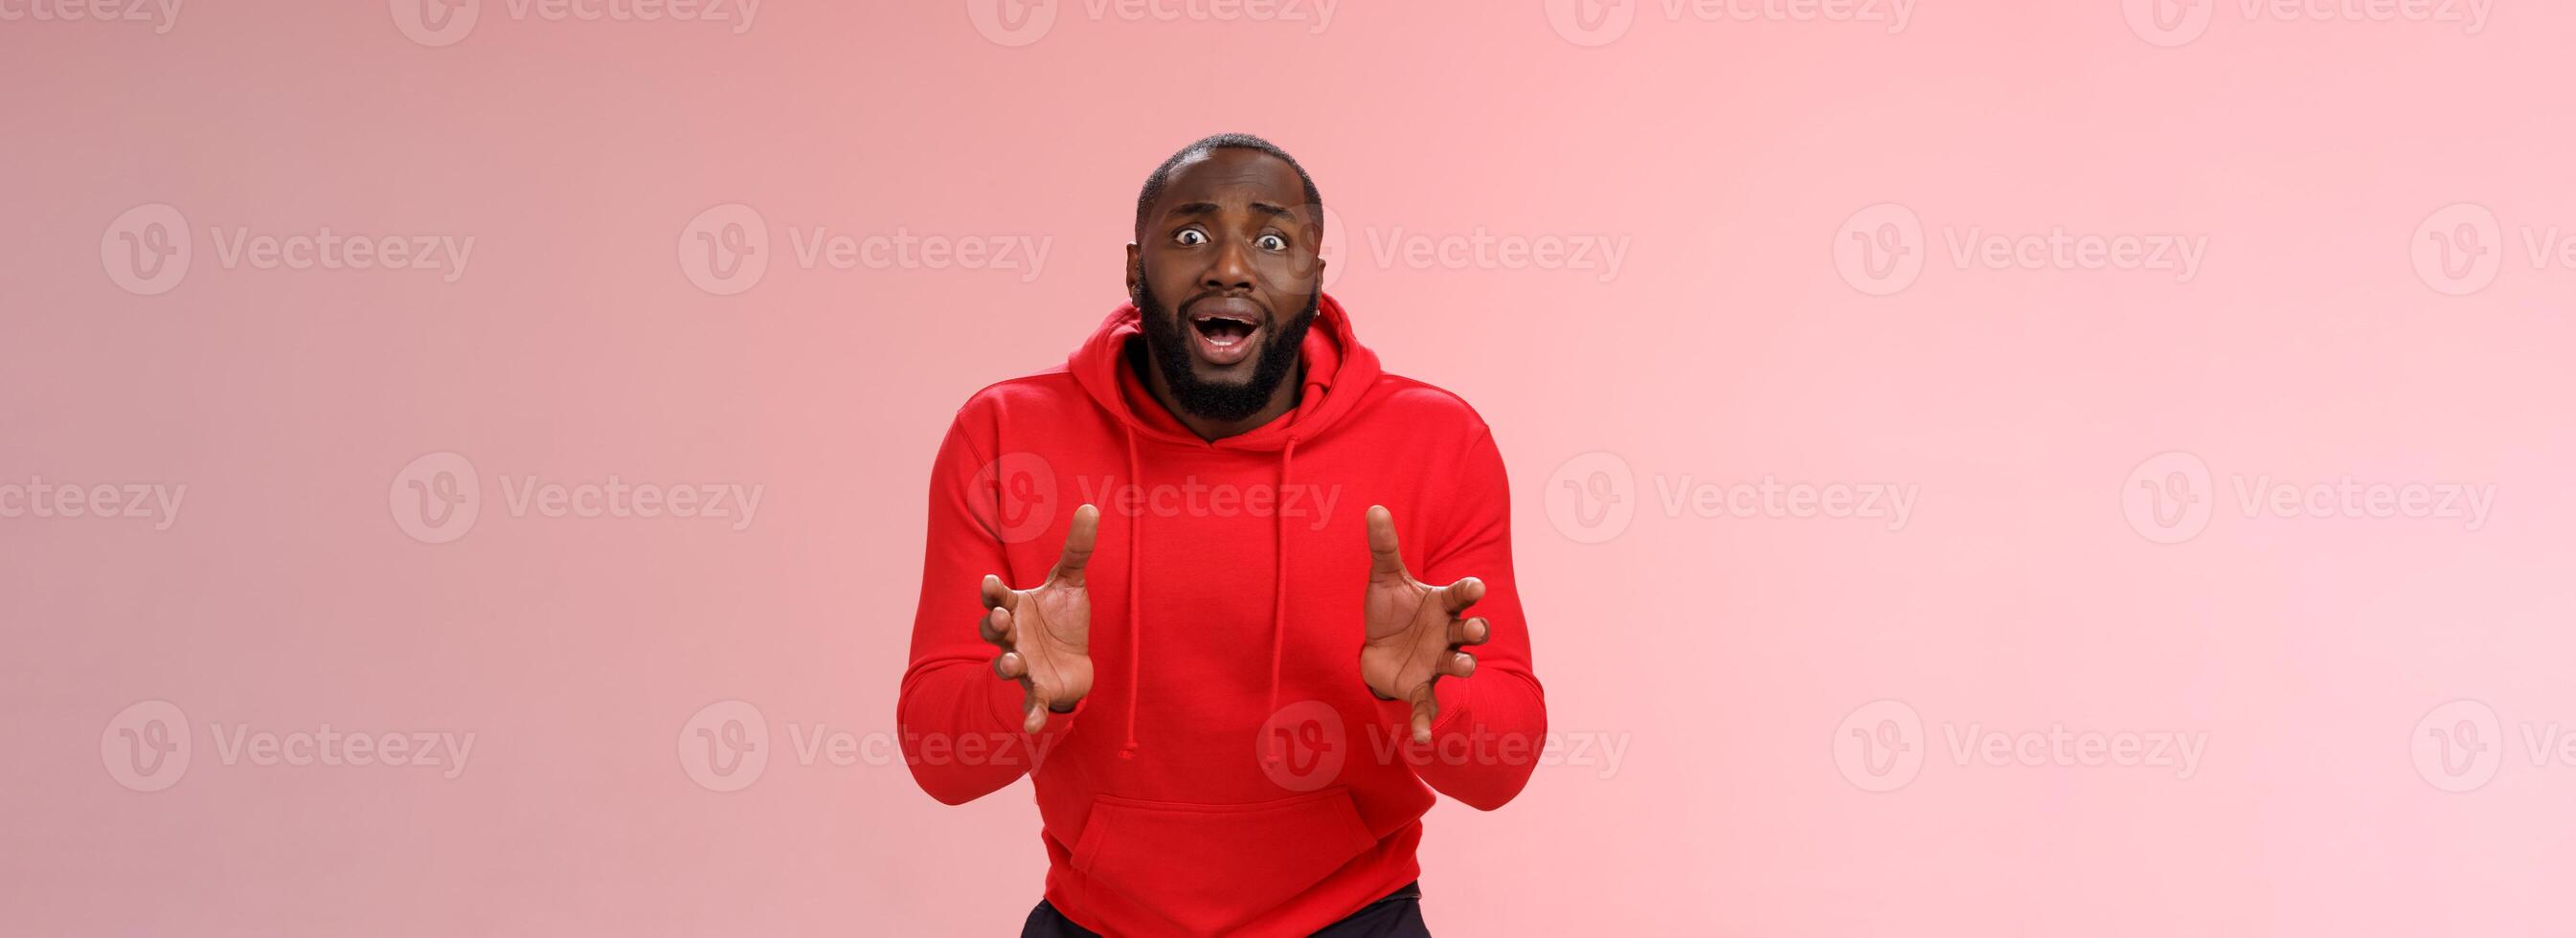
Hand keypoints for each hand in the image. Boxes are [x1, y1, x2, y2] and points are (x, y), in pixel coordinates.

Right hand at [980, 504, 1097, 732]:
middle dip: (996, 625)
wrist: (1075, 661)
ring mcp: (1023, 665)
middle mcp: (1012, 637)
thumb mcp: (1071, 582)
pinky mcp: (1038, 691)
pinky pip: (1031, 703)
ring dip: (1006, 665)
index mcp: (1015, 608)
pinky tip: (1031, 726)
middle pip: (994, 630)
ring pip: (1007, 665)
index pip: (997, 597)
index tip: (990, 582)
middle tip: (1001, 618)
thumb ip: (1077, 549)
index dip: (992, 592)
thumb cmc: (1063, 619)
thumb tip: (1092, 507)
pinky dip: (1030, 715)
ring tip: (1012, 663)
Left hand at [1359, 505, 1489, 743]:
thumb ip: (1384, 547)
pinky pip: (1427, 705)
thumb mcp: (1385, 579)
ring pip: (1457, 664)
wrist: (1378, 649)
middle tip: (1477, 631)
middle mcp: (1447, 634)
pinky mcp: (1421, 687)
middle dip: (1475, 632)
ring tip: (1464, 666)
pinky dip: (1425, 721)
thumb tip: (1374, 508)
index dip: (1469, 592)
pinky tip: (1422, 736)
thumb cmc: (1390, 611)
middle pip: (1469, 632)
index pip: (1461, 595)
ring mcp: (1437, 662)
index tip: (1476, 588)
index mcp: (1443, 605)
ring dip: (1463, 665)